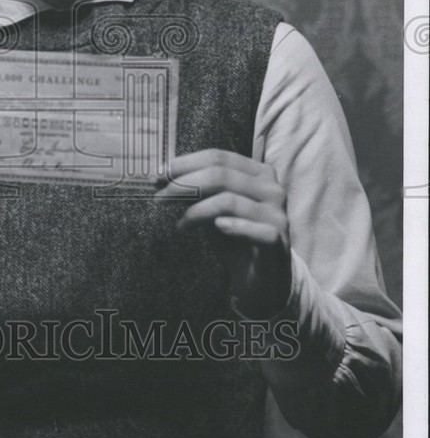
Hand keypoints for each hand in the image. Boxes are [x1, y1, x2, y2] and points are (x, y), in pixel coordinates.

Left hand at [154, 149, 291, 317]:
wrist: (261, 280)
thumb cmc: (235, 240)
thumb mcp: (213, 211)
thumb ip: (197, 192)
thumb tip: (163, 177)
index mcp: (258, 173)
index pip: (218, 157)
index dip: (186, 163)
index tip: (160, 173)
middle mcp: (272, 188)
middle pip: (221, 175)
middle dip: (185, 185)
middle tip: (160, 198)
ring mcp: (277, 214)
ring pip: (229, 201)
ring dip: (196, 211)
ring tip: (181, 224)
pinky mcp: (278, 241)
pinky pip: (253, 229)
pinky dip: (232, 227)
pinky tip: (217, 229)